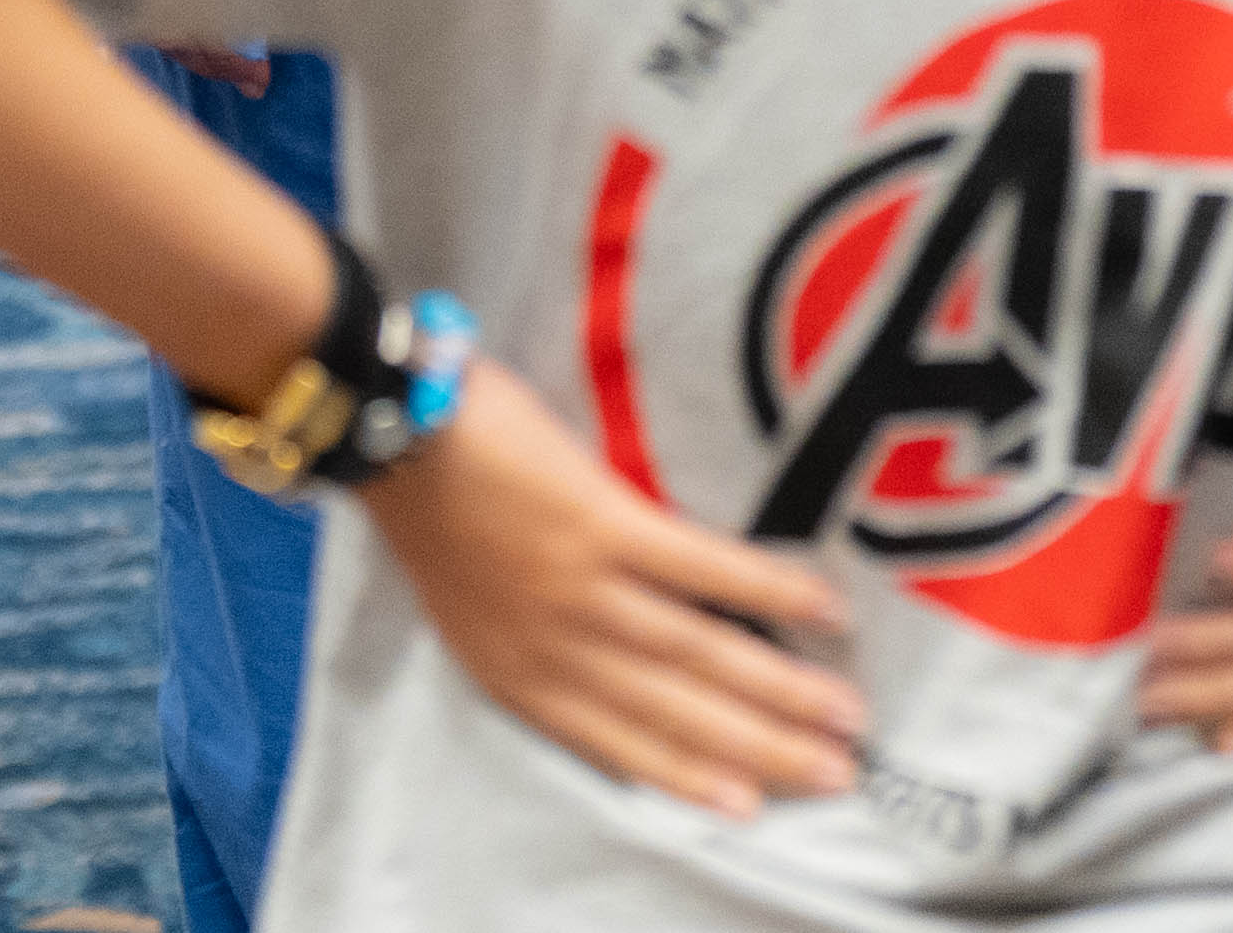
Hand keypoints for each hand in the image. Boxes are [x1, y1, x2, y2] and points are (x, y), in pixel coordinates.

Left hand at [352, 362, 862, 814]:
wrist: (387, 423)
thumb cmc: (428, 500)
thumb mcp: (469, 602)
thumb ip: (537, 634)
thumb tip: (612, 646)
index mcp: (517, 672)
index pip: (618, 744)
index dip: (689, 778)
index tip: (750, 808)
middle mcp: (555, 649)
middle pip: (675, 714)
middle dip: (760, 751)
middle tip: (835, 776)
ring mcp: (581, 591)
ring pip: (698, 656)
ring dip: (779, 692)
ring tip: (845, 715)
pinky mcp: (603, 526)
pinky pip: (702, 568)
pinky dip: (766, 592)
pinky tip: (822, 608)